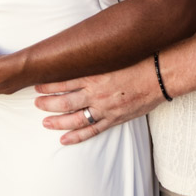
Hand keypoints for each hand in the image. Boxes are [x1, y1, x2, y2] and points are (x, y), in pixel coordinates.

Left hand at [34, 57, 162, 143]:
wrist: (160, 75)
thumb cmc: (138, 61)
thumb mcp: (113, 57)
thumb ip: (96, 62)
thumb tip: (81, 59)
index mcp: (95, 75)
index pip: (65, 81)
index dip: (49, 84)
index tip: (37, 85)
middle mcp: (97, 93)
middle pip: (65, 101)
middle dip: (48, 103)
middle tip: (36, 103)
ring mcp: (105, 108)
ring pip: (74, 118)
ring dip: (57, 121)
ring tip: (44, 122)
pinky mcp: (114, 119)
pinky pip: (91, 130)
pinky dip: (76, 136)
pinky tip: (63, 139)